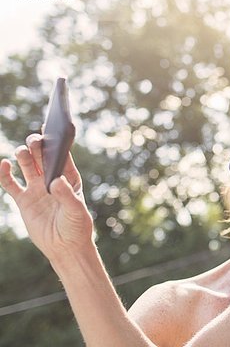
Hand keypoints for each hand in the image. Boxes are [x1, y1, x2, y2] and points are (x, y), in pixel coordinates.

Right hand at [0, 134, 91, 262]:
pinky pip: (10, 183)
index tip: (50, 127)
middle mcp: (51, 179)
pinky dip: (4, 174)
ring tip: (23, 153)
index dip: (56, 141)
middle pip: (41, 157)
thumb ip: (67, 196)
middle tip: (35, 141)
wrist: (65, 247)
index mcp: (69, 177)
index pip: (61, 155)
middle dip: (38, 146)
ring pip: (26, 166)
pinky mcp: (24, 200)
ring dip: (23, 156)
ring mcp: (36, 188)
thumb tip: (55, 182)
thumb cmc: (77, 227)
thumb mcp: (76, 211)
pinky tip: (3, 165)